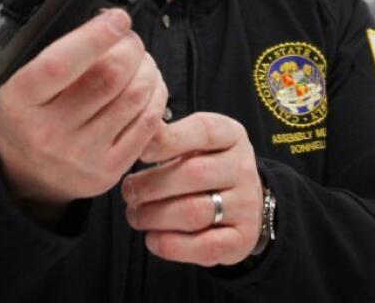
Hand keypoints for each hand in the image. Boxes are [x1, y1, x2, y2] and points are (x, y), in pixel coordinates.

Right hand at [0, 8, 167, 221]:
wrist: (22, 173)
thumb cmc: (26, 118)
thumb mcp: (23, 81)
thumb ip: (62, 55)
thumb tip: (107, 26)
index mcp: (23, 101)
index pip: (62, 63)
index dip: (96, 36)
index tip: (117, 19)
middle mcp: (50, 131)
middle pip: (109, 77)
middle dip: (130, 48)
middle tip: (130, 39)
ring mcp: (82, 154)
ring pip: (134, 98)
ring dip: (147, 69)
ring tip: (141, 61)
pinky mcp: (108, 170)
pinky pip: (147, 124)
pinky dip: (155, 97)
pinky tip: (149, 87)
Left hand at [121, 112, 262, 266]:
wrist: (245, 201)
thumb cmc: (207, 166)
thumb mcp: (194, 141)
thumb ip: (167, 134)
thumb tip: (140, 128)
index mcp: (231, 135)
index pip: (203, 130)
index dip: (169, 140)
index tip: (140, 153)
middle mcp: (243, 168)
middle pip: (193, 174)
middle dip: (150, 185)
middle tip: (128, 192)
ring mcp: (247, 205)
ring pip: (194, 212)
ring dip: (155, 216)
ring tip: (135, 215)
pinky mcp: (242, 239)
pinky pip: (205, 246)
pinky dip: (171, 245)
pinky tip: (152, 238)